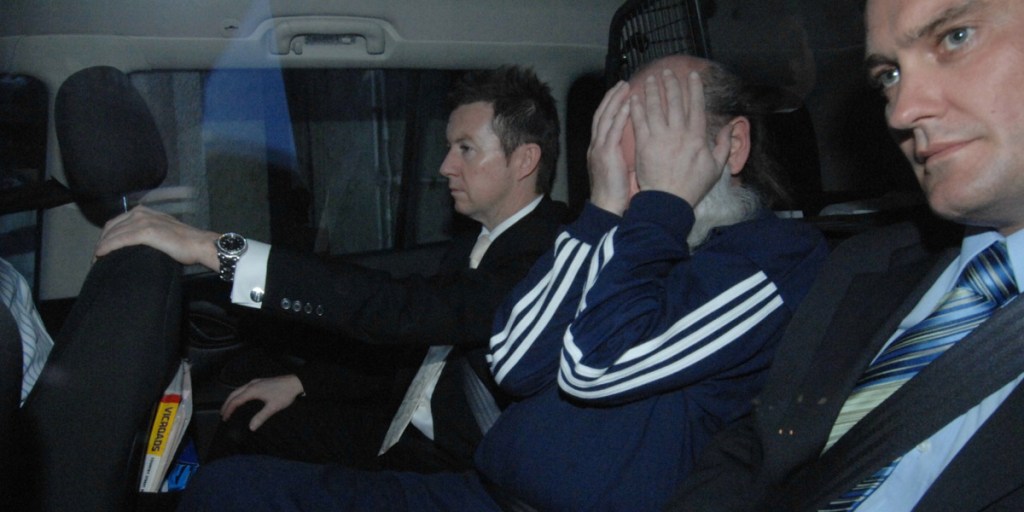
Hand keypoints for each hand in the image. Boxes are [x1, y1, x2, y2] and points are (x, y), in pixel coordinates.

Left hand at [94, 205, 219, 269]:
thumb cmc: (185, 242)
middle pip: (111, 227)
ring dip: (101, 246)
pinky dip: (107, 247)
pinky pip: (119, 239)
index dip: (106, 235)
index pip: (117, 222)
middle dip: (101, 241)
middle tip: (96, 257)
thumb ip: (148, 232)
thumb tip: (135, 245)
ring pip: (113, 233)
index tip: (101, 249)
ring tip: (96, 259)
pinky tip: (101, 254)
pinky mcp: (145, 232)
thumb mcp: (162, 231)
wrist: (199, 244)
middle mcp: (141, 213)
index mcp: (144, 211)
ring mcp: (143, 221)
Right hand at [220, 374, 304, 430]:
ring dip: (232, 398)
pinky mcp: (260, 382)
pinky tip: (241, 399)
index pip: (236, 401)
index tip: (225, 418)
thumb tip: (251, 428)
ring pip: (238, 389)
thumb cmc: (284, 394)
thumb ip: (261, 417)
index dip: (228, 409)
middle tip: (222, 414)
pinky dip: (238, 394)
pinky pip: (244, 388)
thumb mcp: (273, 407)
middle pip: (234, 394)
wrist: (295, 383)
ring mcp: (255, 382)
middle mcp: (251, 384)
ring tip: (228, 407)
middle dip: (226, 403)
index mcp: (252, 390)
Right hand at [586, 80, 633, 214]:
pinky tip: (628, 104)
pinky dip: (619, 115)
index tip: (621, 93)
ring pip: (605, 117)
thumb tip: (639, 148)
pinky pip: (612, 130)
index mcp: (599, 149)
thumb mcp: (620, 170)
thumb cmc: (617, 193)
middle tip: (623, 83)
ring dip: (615, 100)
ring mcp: (599, 148)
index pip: (603, 121)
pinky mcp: (605, 154)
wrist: (607, 208)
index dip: (611, 105)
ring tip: (625, 87)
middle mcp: (596, 145)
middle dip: (611, 97)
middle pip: (601, 114)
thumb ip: (625, 156)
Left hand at [630, 69, 731, 206]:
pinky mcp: (644, 145)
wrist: (669, 201)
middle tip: (666, 72)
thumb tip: (731, 127)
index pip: (696, 106)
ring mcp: (660, 138)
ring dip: (653, 91)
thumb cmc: (692, 187)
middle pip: (675, 102)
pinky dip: (637, 108)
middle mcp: (679, 133)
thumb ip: (724, 145)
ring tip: (650, 79)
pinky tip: (635, 98)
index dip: (694, 89)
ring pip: (656, 108)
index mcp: (698, 137)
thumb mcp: (716, 168)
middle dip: (671, 84)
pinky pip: (640, 121)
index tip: (692, 76)